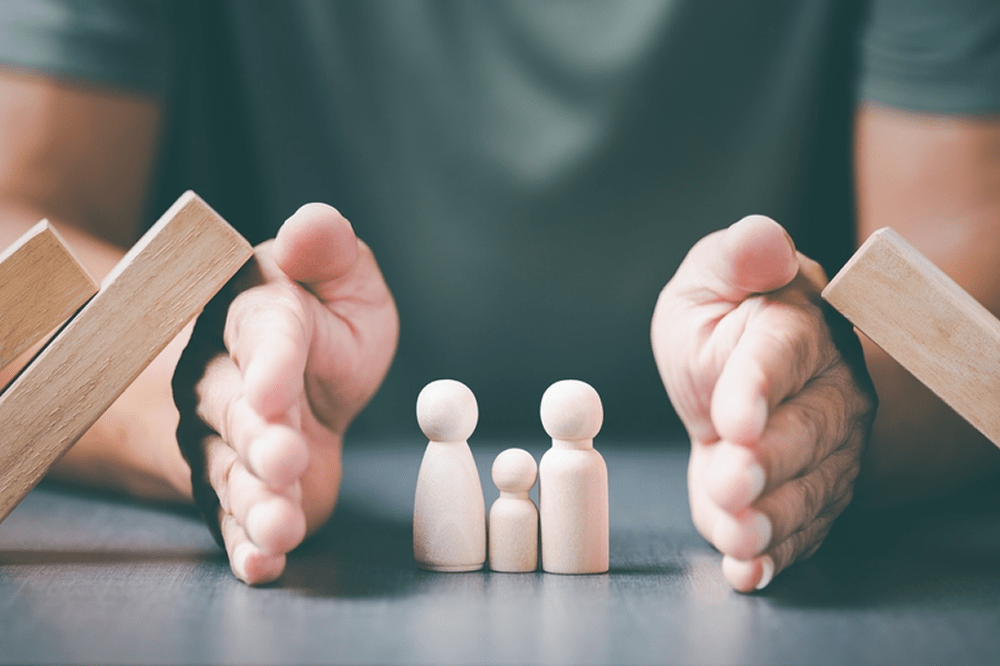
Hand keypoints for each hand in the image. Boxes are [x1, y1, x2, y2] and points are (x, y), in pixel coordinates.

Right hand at [173, 204, 397, 584]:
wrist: (301, 384)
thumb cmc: (324, 324)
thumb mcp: (343, 280)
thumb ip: (329, 251)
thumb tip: (312, 226)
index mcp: (255, 317)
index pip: (262, 336)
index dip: (269, 365)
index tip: (274, 393)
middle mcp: (224, 379)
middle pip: (235, 411)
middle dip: (260, 438)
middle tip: (285, 459)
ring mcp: (223, 441)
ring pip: (230, 472)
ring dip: (256, 502)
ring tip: (280, 527)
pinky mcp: (237, 491)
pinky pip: (232, 522)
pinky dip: (247, 546)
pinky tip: (264, 566)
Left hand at [651, 216, 875, 591]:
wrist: (734, 376)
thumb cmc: (722, 321)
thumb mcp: (709, 279)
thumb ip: (736, 258)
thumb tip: (762, 239)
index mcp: (792, 330)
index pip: (782, 356)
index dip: (759, 387)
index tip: (732, 418)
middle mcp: (824, 393)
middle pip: (807, 430)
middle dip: (769, 462)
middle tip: (732, 482)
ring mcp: (824, 450)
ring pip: (809, 488)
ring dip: (772, 518)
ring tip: (737, 537)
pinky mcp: (805, 495)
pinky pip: (800, 530)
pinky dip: (774, 555)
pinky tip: (746, 570)